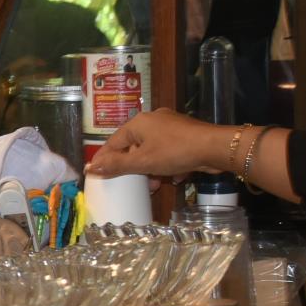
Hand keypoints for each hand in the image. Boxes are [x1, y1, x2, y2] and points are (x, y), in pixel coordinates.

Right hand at [86, 109, 232, 179]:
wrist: (214, 147)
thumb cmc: (174, 152)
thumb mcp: (142, 162)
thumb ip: (117, 165)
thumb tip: (90, 168)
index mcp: (138, 123)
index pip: (113, 142)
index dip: (105, 158)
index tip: (97, 173)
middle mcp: (152, 120)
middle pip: (134, 146)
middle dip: (133, 167)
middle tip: (130, 183)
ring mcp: (170, 125)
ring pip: (152, 149)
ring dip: (150, 168)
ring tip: (153, 185)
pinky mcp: (185, 134)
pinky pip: (168, 150)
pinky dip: (167, 164)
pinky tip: (173, 177)